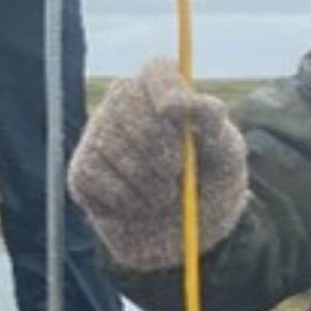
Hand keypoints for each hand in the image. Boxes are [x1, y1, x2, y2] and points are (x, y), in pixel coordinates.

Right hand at [70, 59, 248, 271]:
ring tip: (163, 197)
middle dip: (156, 144)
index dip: (162, 87)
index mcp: (167, 95)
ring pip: (108, 141)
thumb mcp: (228, 157)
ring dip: (144, 179)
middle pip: (126, 101)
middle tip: (176, 174)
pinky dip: (121, 197)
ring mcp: (100, 136)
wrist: (187, 240)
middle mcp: (127, 107)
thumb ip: (213, 124)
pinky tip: (138, 207)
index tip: (173, 112)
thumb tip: (188, 102)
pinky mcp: (82, 171)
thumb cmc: (211, 190)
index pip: (157, 71)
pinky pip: (91, 173)